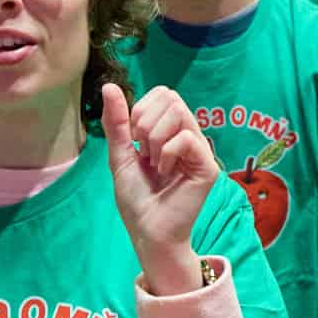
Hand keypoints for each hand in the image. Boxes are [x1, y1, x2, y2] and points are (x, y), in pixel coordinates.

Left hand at [103, 83, 215, 295]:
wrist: (147, 232)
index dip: (142, 107)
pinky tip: (164, 173)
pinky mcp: (208, 167)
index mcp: (171, 132)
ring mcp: (200, 151)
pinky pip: (186, 139)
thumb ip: (117, 122)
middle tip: (143, 151)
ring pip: (179, 113)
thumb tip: (109, 86)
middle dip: (146, 121)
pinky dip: (166, 153)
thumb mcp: (120, 155)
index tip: (133, 139)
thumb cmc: (137, 199)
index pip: (164, 93)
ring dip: (155, 137)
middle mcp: (189, 137)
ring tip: (154, 163)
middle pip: (172, 97)